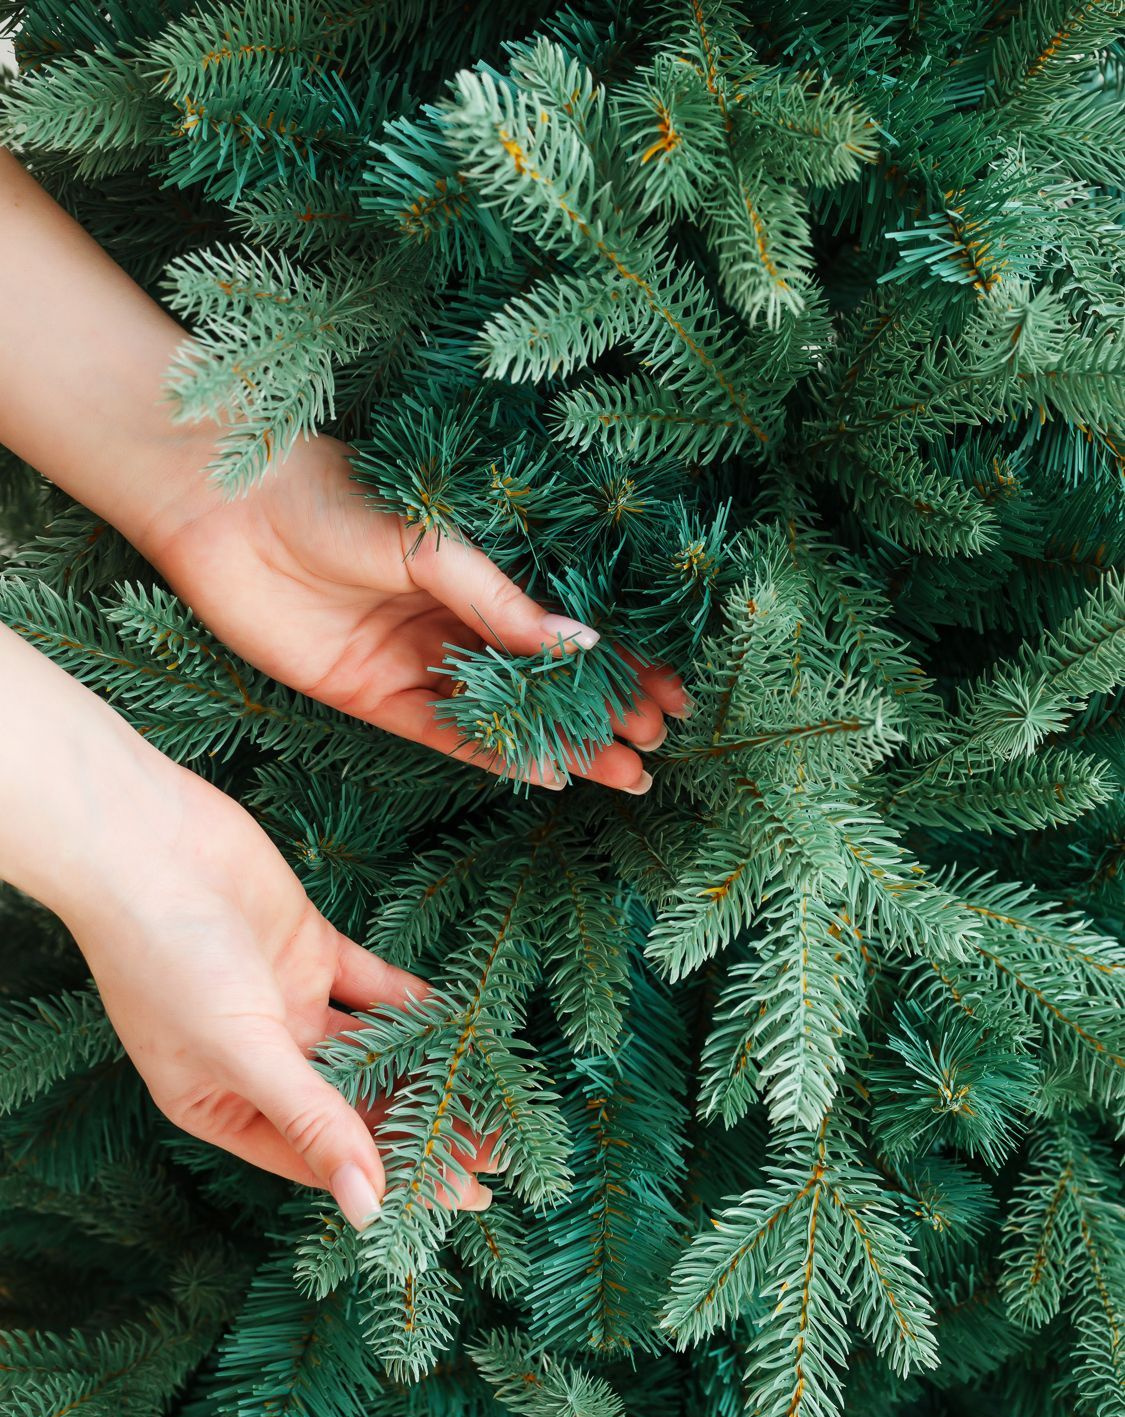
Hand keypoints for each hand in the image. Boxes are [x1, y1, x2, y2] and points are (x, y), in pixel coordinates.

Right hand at [51, 725, 492, 1230]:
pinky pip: (373, 986)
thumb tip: (367, 1211)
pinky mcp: (307, 946)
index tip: (464, 1197)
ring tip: (495, 1094)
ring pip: (369, 1048)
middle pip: (354, 1105)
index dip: (393, 1178)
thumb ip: (312, 1123)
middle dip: (421, 1127)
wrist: (141, 843)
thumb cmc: (165, 957)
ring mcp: (285, 1000)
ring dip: (426, 1068)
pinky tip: (463, 1024)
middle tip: (500, 1150)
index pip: (321, 1156)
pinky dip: (412, 1004)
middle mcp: (257, 1059)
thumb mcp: (241, 1050)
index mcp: (220, 1104)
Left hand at [133, 433, 688, 790]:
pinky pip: (446, 734)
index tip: (673, 694)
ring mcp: (415, 659)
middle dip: (603, 711)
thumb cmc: (333, 498)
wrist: (226, 509)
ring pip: (506, 714)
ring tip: (623, 774)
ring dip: (563, 743)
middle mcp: (452, 619)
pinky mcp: (372, 695)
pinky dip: (497, 757)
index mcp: (476, 568)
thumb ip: (502, 601)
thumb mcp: (431, 543)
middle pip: (544, 678)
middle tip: (656, 746)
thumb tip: (586, 642)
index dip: (622, 660)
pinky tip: (549, 775)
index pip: (565, 623)